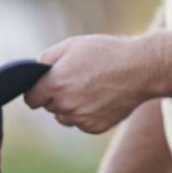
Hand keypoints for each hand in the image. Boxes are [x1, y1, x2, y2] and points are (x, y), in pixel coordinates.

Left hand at [24, 34, 157, 133]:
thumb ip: (45, 60)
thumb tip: (35, 73)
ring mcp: (81, 119)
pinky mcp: (95, 128)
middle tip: (76, 80)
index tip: (46, 85)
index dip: (37, 90)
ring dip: (71, 107)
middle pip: (48, 107)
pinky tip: (100, 98)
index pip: (31, 99)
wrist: (140, 69)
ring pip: (65, 117)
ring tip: (90, 88)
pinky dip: (87, 114)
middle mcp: (65, 105)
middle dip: (56, 95)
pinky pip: (82, 123)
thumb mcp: (71, 45)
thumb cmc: (106, 53)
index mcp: (55, 84)